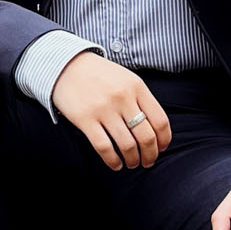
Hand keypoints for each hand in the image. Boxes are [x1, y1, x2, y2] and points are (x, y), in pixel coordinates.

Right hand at [51, 52, 172, 169]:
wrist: (66, 65)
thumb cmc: (100, 75)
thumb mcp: (126, 79)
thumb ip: (141, 99)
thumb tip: (155, 130)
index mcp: (137, 87)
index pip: (160, 120)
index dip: (164, 140)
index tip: (161, 148)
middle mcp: (123, 98)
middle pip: (146, 136)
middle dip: (150, 155)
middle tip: (148, 161)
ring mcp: (104, 109)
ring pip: (127, 145)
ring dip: (132, 160)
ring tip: (132, 163)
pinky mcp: (85, 119)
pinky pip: (104, 147)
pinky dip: (113, 160)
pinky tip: (116, 164)